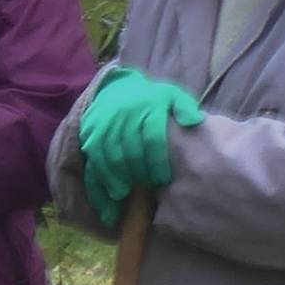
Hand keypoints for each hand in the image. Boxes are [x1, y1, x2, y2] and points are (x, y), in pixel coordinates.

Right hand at [79, 66, 205, 224]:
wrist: (115, 89)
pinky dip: (99, 181)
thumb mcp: (172, 95)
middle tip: (149, 188)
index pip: (151, 138)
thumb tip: (195, 121)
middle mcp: (122, 116)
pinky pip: (92, 162)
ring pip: (108, 158)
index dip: (157, 161)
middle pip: (128, 150)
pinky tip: (106, 195)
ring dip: (116, 179)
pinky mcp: (89, 137)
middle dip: (138, 173)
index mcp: (145, 107)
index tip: (164, 179)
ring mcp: (102, 127)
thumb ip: (185, 107)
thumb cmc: (150, 99)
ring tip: (124, 194)